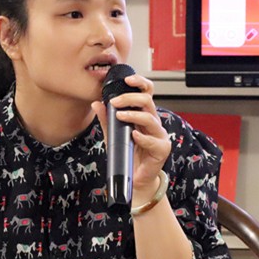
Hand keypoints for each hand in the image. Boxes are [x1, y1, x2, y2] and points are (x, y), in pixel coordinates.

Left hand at [91, 73, 170, 191]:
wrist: (135, 179)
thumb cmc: (127, 155)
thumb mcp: (112, 136)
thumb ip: (106, 120)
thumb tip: (96, 103)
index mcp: (144, 116)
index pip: (146, 93)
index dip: (139, 83)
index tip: (127, 79)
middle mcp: (153, 123)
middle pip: (148, 101)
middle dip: (130, 98)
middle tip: (115, 101)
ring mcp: (159, 135)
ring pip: (150, 118)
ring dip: (133, 115)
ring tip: (120, 115)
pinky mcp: (161, 149)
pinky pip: (153, 140)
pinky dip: (142, 137)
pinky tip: (133, 135)